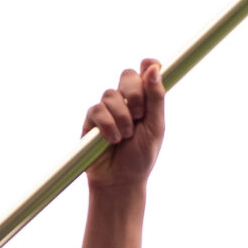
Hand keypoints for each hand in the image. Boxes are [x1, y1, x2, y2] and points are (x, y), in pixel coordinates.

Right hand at [84, 60, 165, 195]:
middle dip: (135, 93)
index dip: (149, 66)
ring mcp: (108, 109)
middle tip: (140, 115)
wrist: (121, 181)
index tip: (152, 71)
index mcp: (146, 100)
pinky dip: (108, 125)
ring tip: (125, 137)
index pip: (147, 70)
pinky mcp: (91, 120)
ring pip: (111, 94)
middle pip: (128, 76)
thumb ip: (156, 98)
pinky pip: (98, 110)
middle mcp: (127, 101)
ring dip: (122, 116)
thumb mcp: (155, 127)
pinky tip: (112, 140)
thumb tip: (154, 68)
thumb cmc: (141, 156)